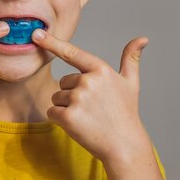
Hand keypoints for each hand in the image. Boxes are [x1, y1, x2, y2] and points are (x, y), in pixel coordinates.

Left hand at [31, 28, 150, 163]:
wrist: (124, 145)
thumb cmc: (126, 113)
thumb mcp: (131, 83)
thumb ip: (131, 59)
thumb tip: (143, 39)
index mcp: (101, 70)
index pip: (72, 53)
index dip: (52, 42)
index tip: (37, 34)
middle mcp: (88, 81)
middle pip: (63, 82)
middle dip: (72, 94)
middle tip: (92, 108)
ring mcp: (77, 98)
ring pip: (56, 97)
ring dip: (66, 108)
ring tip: (87, 117)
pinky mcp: (68, 116)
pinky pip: (52, 112)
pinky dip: (60, 120)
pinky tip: (78, 125)